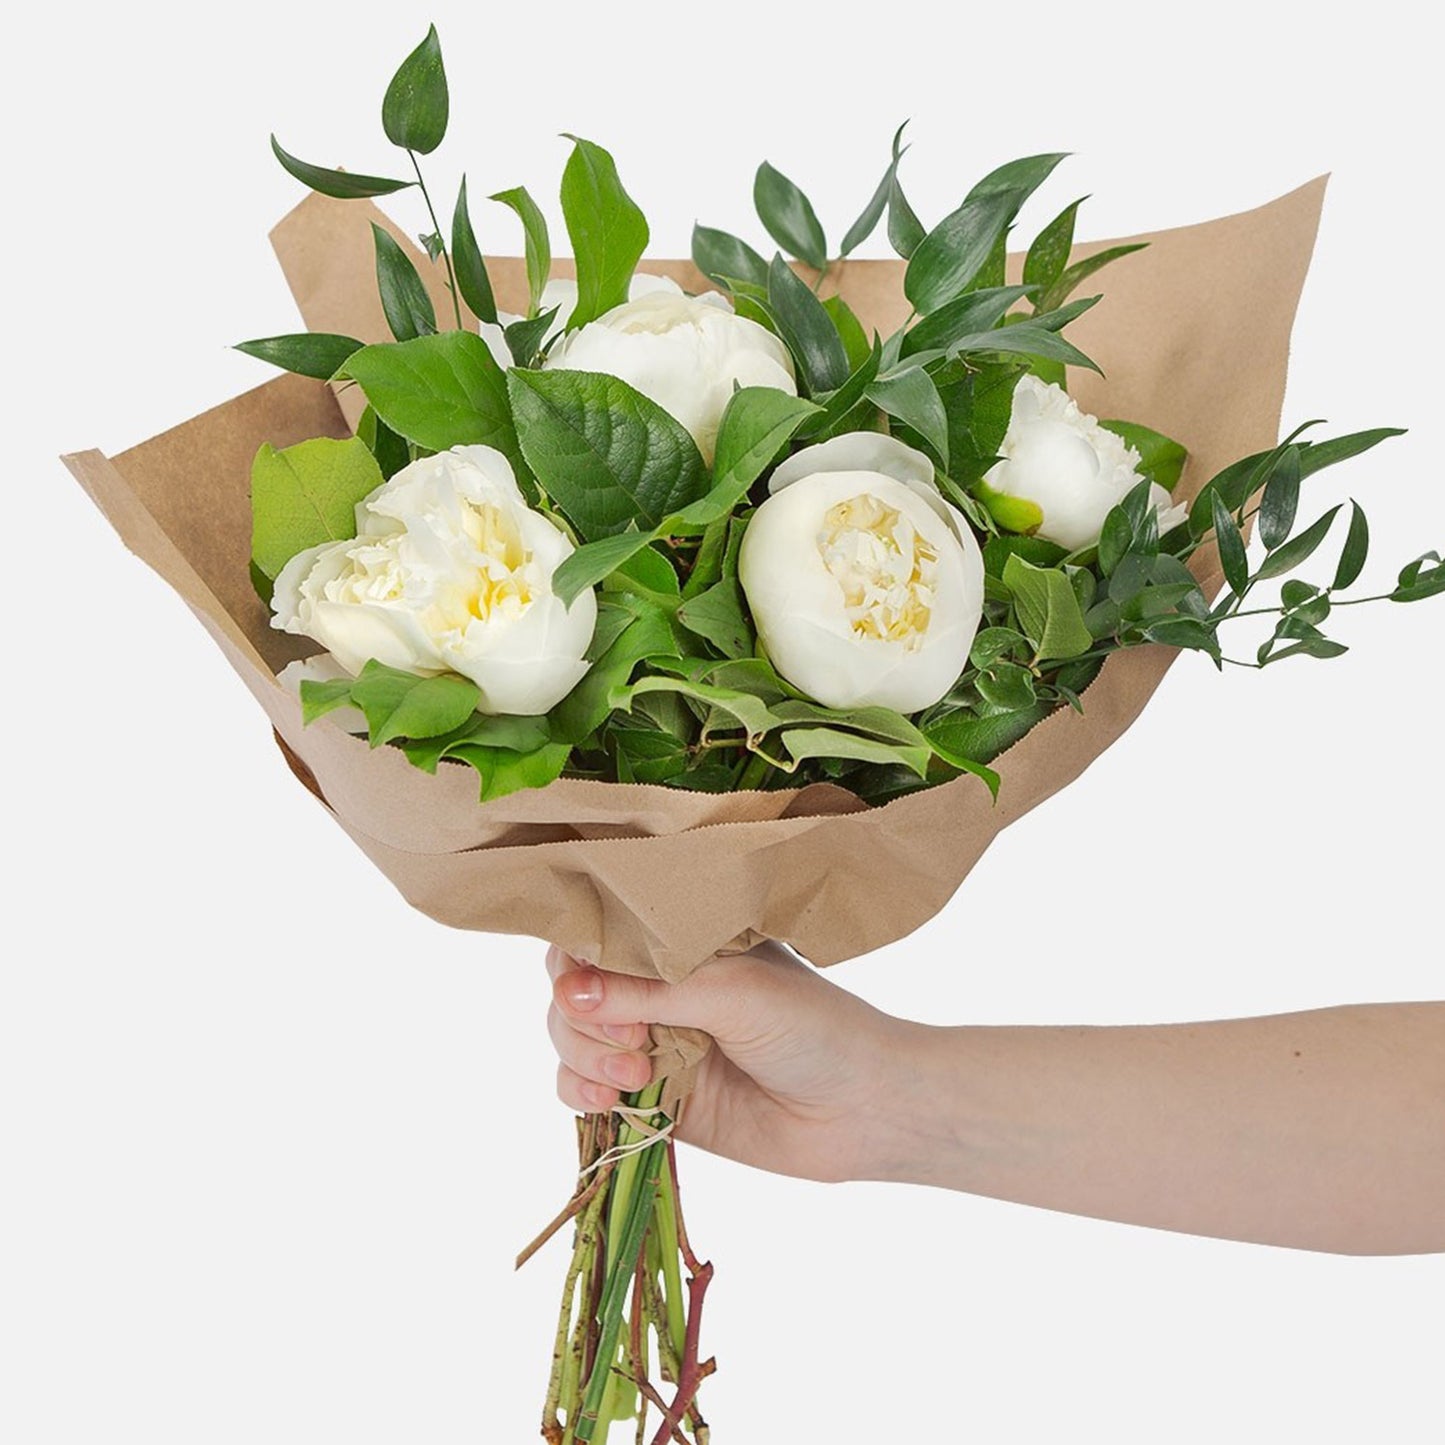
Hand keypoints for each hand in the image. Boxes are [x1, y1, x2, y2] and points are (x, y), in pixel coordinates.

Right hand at [545, 942, 914, 1182]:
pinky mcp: (652, 1098)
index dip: (580, 959)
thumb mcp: (729, 991)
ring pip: (571, 1039)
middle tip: (636, 1040)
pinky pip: (584, 1089)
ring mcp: (653, 1041)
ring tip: (634, 1073)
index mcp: (681, 941)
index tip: (597, 989)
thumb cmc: (813, 1027)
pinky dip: (580, 1092)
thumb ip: (646, 989)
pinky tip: (610, 1098)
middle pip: (572, 988)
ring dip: (582, 1056)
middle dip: (582, 1016)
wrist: (862, 1110)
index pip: (597, 932)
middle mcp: (660, 986)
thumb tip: (568, 992)